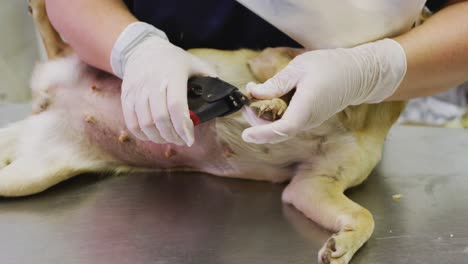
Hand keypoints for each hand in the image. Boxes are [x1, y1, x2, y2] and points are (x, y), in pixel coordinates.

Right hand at [112, 22, 216, 145]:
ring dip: (158, 137)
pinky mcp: (126, 96)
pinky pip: (131, 123)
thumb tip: (226, 94)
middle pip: (160, 118)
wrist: (141, 49)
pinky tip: (153, 136)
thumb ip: (210, 76)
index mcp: (172, 74)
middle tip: (182, 141)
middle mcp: (152, 82)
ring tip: (169, 139)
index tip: (190, 139)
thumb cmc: (173, 60)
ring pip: (145, 123)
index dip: (183, 126)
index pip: (176, 106)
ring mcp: (137, 90)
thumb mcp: (194, 62)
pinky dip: (142, 135)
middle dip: (173, 136)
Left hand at [242, 39, 406, 143]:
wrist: (358, 74)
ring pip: (281, 127)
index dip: (262, 134)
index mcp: (306, 108)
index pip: (281, 129)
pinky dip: (275, 113)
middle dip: (257, 119)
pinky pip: (288, 121)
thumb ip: (277, 83)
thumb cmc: (331, 66)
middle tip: (247, 98)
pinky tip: (270, 97)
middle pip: (277, 130)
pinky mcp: (309, 118)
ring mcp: (309, 121)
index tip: (246, 134)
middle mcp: (308, 120)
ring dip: (264, 115)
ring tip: (255, 94)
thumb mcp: (300, 67)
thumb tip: (255, 93)